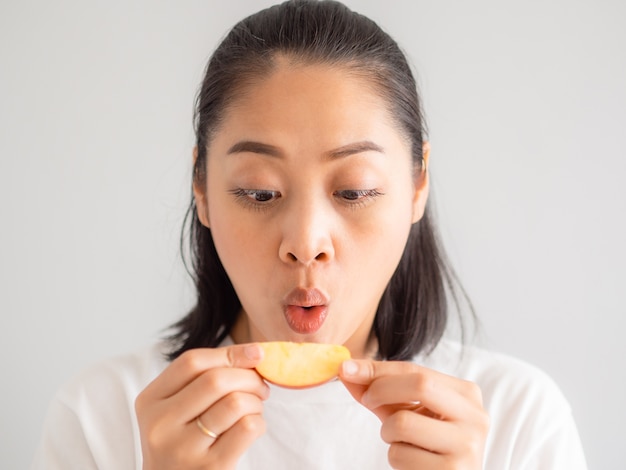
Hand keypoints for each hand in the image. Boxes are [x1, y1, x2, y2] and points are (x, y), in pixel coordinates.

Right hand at [135, 344, 269, 469]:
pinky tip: (252, 427)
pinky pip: (248, 428)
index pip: (192, 362)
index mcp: (150, 401)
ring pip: (235, 402)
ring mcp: (183, 449)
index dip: (230, 353)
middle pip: (216, 380)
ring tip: (254, 408)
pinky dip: (259, 422)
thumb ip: (205, 378)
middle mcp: (160, 425)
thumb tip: (255, 352)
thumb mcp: (177, 409)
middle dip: (249, 377)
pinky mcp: (211, 468)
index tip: (256, 353)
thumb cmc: (183, 442)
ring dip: (256, 401)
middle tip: (260, 387)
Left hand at [339, 360, 488, 469]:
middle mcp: (475, 417)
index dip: (378, 369)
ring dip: (387, 433)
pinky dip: (396, 458)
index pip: (416, 371)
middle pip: (419, 385)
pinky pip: (402, 455)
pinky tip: (412, 463)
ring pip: (403, 423)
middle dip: (382, 390)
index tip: (346, 369)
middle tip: (368, 401)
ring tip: (402, 442)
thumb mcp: (404, 409)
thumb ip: (378, 388)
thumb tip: (345, 368)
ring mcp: (468, 446)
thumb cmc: (424, 443)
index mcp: (466, 394)